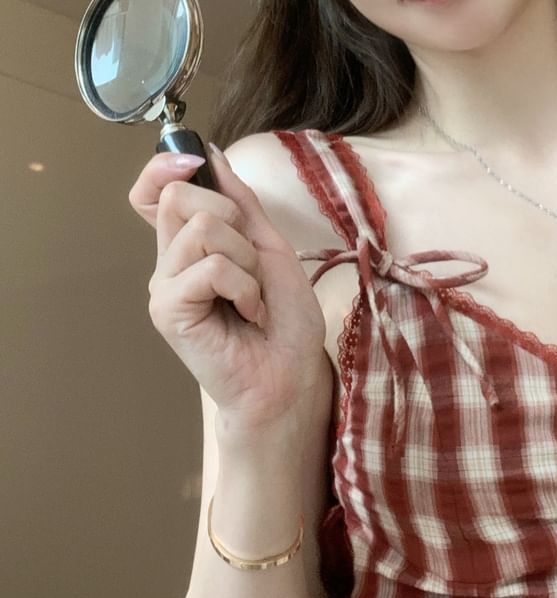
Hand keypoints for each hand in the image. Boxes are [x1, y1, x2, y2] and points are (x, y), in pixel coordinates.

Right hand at [128, 145, 325, 430]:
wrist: (291, 374)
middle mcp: (171, 262)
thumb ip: (241, 203)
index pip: (155, 190)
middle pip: (179, 196)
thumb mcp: (271, 248)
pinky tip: (249, 313)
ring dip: (247, 261)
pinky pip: (208, 267)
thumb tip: (211, 153)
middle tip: (253, 268)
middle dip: (234, 223)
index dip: (168, 166)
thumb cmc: (286, 322)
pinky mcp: (167, 309)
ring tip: (254, 297)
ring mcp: (165, 286)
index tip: (196, 160)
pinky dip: (243, 287)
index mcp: (191, 245)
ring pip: (202, 228)